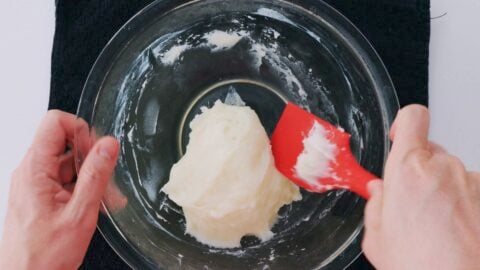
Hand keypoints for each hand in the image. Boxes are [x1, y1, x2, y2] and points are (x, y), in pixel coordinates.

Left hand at [0, 110, 119, 269]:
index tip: (96, 149)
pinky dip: (81, 186)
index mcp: (34, 170)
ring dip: (88, 174)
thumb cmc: (43, 257)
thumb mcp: (79, 215)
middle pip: (62, 141)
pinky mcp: (38, 196)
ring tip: (104, 197)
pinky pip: (63, 179)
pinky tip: (94, 204)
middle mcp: (29, 172)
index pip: (54, 122)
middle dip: (89, 155)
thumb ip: (95, 176)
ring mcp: (33, 184)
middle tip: (104, 176)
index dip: (80, 129)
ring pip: (66, 162)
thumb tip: (107, 145)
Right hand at [362, 105, 479, 269]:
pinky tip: (453, 230)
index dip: (403, 123)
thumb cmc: (423, 266)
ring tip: (434, 225)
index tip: (398, 135)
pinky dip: (461, 204)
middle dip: (418, 171)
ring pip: (449, 173)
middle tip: (411, 202)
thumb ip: (376, 205)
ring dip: (441, 189)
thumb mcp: (378, 237)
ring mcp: (471, 182)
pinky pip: (469, 190)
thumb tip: (380, 192)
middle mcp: (443, 168)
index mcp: (408, 170)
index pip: (412, 118)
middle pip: (428, 152)